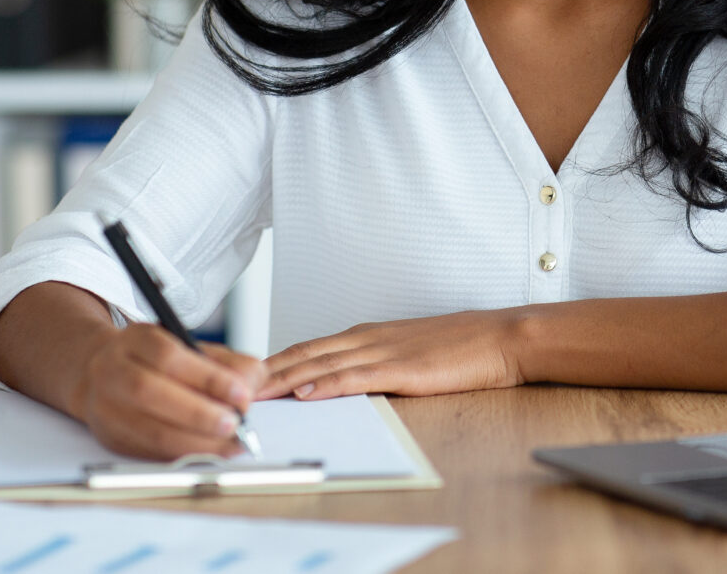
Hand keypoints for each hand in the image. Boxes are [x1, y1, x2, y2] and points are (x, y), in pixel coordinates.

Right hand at [69, 323, 269, 460]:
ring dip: (195, 441)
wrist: (104, 374)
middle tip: (234, 423)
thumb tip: (250, 385)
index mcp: (136, 340)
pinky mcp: (110, 437)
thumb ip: (226, 362)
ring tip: (229, 443)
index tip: (240, 393)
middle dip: (198, 413)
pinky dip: (183, 455)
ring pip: (148, 429)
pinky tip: (209, 453)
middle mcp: (113, 370)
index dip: (207, 377)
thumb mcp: (191, 348)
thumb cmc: (157, 362)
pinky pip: (148, 452)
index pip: (169, 356)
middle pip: (150, 392)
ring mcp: (105, 407)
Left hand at [258, 309, 529, 401]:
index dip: (272, 361)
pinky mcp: (401, 369)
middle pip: (303, 353)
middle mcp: (367, 338)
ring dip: (282, 378)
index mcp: (367, 335)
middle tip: (227, 384)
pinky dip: (325, 384)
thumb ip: (372, 363)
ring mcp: (383, 351)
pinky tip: (304, 392)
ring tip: (250, 392)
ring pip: (320, 363)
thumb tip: (339, 382)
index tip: (240, 375)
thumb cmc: (460, 347)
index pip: (307, 348)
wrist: (499, 337)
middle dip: (264, 370)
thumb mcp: (407, 351)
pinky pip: (354, 377)